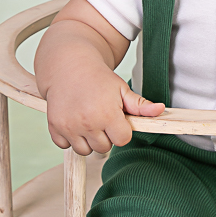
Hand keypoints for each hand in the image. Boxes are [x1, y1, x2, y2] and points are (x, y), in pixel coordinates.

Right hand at [46, 70, 164, 155]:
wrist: (68, 65)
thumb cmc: (98, 78)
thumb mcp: (121, 89)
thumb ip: (140, 105)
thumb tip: (160, 110)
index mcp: (107, 114)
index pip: (122, 140)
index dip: (121, 130)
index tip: (116, 119)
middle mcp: (87, 122)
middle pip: (104, 148)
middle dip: (105, 135)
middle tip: (101, 116)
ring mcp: (70, 126)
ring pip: (85, 150)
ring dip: (88, 139)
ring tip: (88, 120)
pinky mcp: (55, 127)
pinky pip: (64, 146)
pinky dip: (69, 138)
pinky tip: (73, 121)